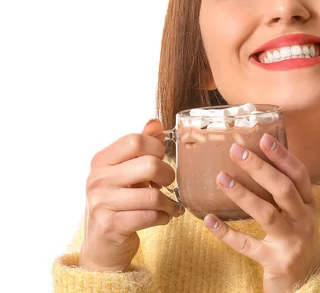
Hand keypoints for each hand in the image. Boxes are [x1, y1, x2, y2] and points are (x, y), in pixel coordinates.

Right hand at [79, 119, 183, 271]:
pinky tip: (164, 217)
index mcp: (101, 160)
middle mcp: (97, 179)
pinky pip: (150, 216)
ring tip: (171, 205)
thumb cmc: (118, 203)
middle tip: (168, 184)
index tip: (161, 160)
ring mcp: (101, 203)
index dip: (157, 148)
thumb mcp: (125, 172)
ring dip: (169, 202)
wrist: (102, 246)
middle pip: (150, 165)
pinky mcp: (110, 226)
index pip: (136, 140)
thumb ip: (141, 146)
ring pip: (153, 195)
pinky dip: (164, 217)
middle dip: (168, 175)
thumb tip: (155, 122)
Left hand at [204, 134, 319, 292]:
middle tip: (235, 151)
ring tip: (221, 178)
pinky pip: (247, 245)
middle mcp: (303, 220)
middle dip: (259, 167)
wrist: (309, 285)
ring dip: (242, 194)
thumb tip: (256, 162)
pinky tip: (209, 221)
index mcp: (309, 205)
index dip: (282, 155)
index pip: (299, 174)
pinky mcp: (276, 261)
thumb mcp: (298, 214)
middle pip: (283, 188)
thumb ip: (284, 193)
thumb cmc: (297, 241)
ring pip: (267, 213)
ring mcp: (291, 241)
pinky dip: (226, 233)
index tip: (263, 137)